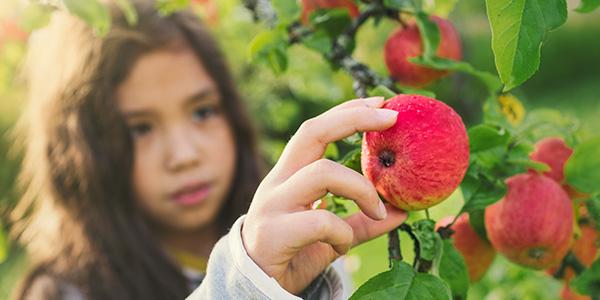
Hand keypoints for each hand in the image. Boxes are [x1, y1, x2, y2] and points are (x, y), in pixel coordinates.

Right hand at [241, 96, 407, 293]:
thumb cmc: (293, 254)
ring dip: (361, 189)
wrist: (255, 289)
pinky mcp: (274, 233)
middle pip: (312, 132)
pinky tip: (342, 247)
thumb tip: (402, 211)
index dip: (347, 112)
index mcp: (289, 176)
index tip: (381, 103)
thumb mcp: (331, 234)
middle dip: (354, 118)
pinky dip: (343, 233)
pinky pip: (321, 221)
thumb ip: (362, 221)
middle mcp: (278, 182)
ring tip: (379, 210)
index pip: (315, 129)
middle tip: (391, 118)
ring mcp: (273, 205)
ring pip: (322, 172)